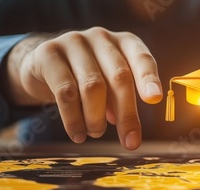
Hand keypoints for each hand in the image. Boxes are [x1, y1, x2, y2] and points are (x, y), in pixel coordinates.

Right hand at [3, 27, 162, 148]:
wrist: (44, 64)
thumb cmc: (87, 76)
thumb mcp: (110, 84)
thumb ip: (122, 101)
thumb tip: (129, 132)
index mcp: (124, 42)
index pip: (142, 58)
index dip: (149, 78)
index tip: (155, 99)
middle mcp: (101, 37)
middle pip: (119, 77)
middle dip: (126, 113)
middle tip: (130, 142)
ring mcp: (74, 42)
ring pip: (92, 86)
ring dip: (96, 118)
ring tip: (96, 133)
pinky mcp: (49, 53)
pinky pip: (65, 91)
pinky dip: (73, 119)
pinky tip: (78, 134)